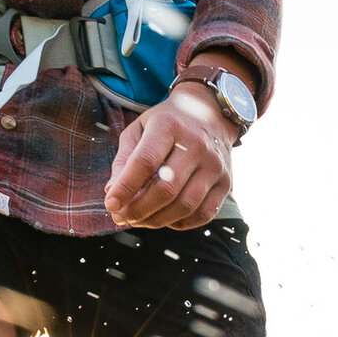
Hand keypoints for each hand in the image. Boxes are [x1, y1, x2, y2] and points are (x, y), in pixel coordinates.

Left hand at [104, 85, 237, 229]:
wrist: (210, 113)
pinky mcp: (226, 182)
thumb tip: (112, 192)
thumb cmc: (168, 123)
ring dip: (157, 220)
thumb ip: (124, 159)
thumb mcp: (140, 129)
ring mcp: (215, 165)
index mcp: (169, 126)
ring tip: (138, 220)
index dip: (126, 187)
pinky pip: (203, 214)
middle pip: (166, 189)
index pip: (145, 161)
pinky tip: (164, 219)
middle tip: (121, 217)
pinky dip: (180, 223)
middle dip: (139, 209)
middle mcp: (196, 145)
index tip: (111, 204)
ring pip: (185, 205)